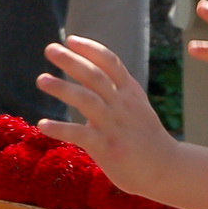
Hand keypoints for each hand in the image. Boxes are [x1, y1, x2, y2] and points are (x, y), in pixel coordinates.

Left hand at [37, 35, 177, 194]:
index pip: (111, 63)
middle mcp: (121, 105)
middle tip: (50, 49)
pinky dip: (60, 128)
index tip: (70, 39)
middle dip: (72, 61)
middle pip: (95, 76)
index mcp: (128, 93)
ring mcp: (114, 126)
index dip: (91, 49)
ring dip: (63, 88)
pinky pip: (80, 135)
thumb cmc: (144, 135)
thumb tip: (87, 67)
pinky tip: (43, 124)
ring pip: (87, 100)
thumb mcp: (135, 105)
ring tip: (41, 79)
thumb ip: (114, 87)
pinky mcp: (107, 147)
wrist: (166, 168)